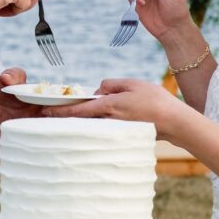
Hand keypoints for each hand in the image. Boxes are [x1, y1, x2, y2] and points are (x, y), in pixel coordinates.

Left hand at [0, 67, 43, 148]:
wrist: (0, 98)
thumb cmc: (12, 87)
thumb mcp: (15, 77)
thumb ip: (13, 75)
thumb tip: (6, 78)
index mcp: (42, 116)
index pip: (46, 124)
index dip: (38, 120)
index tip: (22, 108)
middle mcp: (32, 130)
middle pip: (23, 136)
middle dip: (6, 122)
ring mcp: (17, 139)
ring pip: (6, 141)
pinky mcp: (3, 143)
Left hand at [41, 78, 180, 138]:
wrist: (174, 122)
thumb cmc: (155, 100)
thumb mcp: (132, 83)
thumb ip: (111, 84)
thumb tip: (98, 90)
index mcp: (109, 106)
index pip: (78, 110)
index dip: (59, 112)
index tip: (44, 113)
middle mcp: (109, 121)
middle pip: (81, 120)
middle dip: (65, 118)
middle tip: (47, 116)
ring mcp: (115, 130)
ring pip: (91, 126)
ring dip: (78, 123)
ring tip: (65, 120)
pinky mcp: (122, 135)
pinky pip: (103, 129)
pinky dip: (93, 126)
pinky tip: (90, 124)